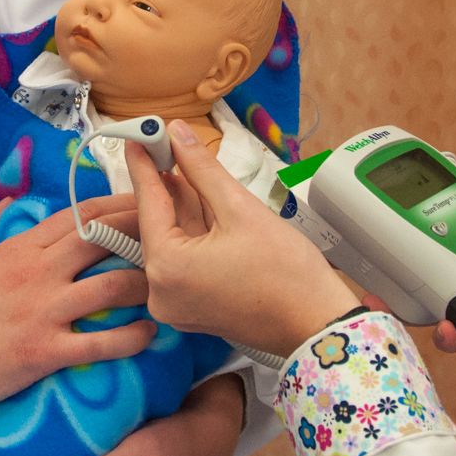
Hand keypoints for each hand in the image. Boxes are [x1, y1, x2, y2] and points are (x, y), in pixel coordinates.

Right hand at [0, 196, 154, 439]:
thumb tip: (3, 203)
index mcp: (15, 250)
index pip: (78, 215)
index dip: (118, 205)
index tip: (147, 201)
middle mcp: (33, 274)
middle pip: (104, 240)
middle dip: (145, 232)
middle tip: (174, 237)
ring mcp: (40, 313)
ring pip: (112, 287)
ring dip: (147, 286)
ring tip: (168, 288)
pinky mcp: (42, 353)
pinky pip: (102, 343)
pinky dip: (133, 338)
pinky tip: (150, 335)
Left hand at [130, 120, 357, 358]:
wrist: (316, 323)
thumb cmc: (285, 270)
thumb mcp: (240, 209)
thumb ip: (202, 169)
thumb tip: (177, 133)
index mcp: (166, 268)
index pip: (149, 202)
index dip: (145, 164)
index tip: (138, 134)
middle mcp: (160, 292)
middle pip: (158, 224)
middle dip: (167, 184)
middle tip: (168, 143)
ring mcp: (176, 305)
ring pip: (173, 240)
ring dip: (183, 205)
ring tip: (188, 164)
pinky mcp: (193, 309)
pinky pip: (184, 260)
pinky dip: (193, 231)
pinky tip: (204, 200)